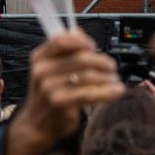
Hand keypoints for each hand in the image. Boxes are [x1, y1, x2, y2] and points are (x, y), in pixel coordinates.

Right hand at [2, 30, 123, 154]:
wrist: (37, 124)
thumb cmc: (49, 94)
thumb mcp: (51, 69)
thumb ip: (65, 50)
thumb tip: (77, 30)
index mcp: (39, 57)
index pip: (62, 39)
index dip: (83, 41)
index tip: (94, 47)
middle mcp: (41, 70)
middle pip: (81, 58)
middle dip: (102, 61)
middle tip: (112, 67)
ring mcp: (49, 87)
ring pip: (88, 76)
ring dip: (108, 77)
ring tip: (115, 80)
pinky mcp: (60, 103)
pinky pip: (89, 93)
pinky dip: (107, 91)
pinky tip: (117, 91)